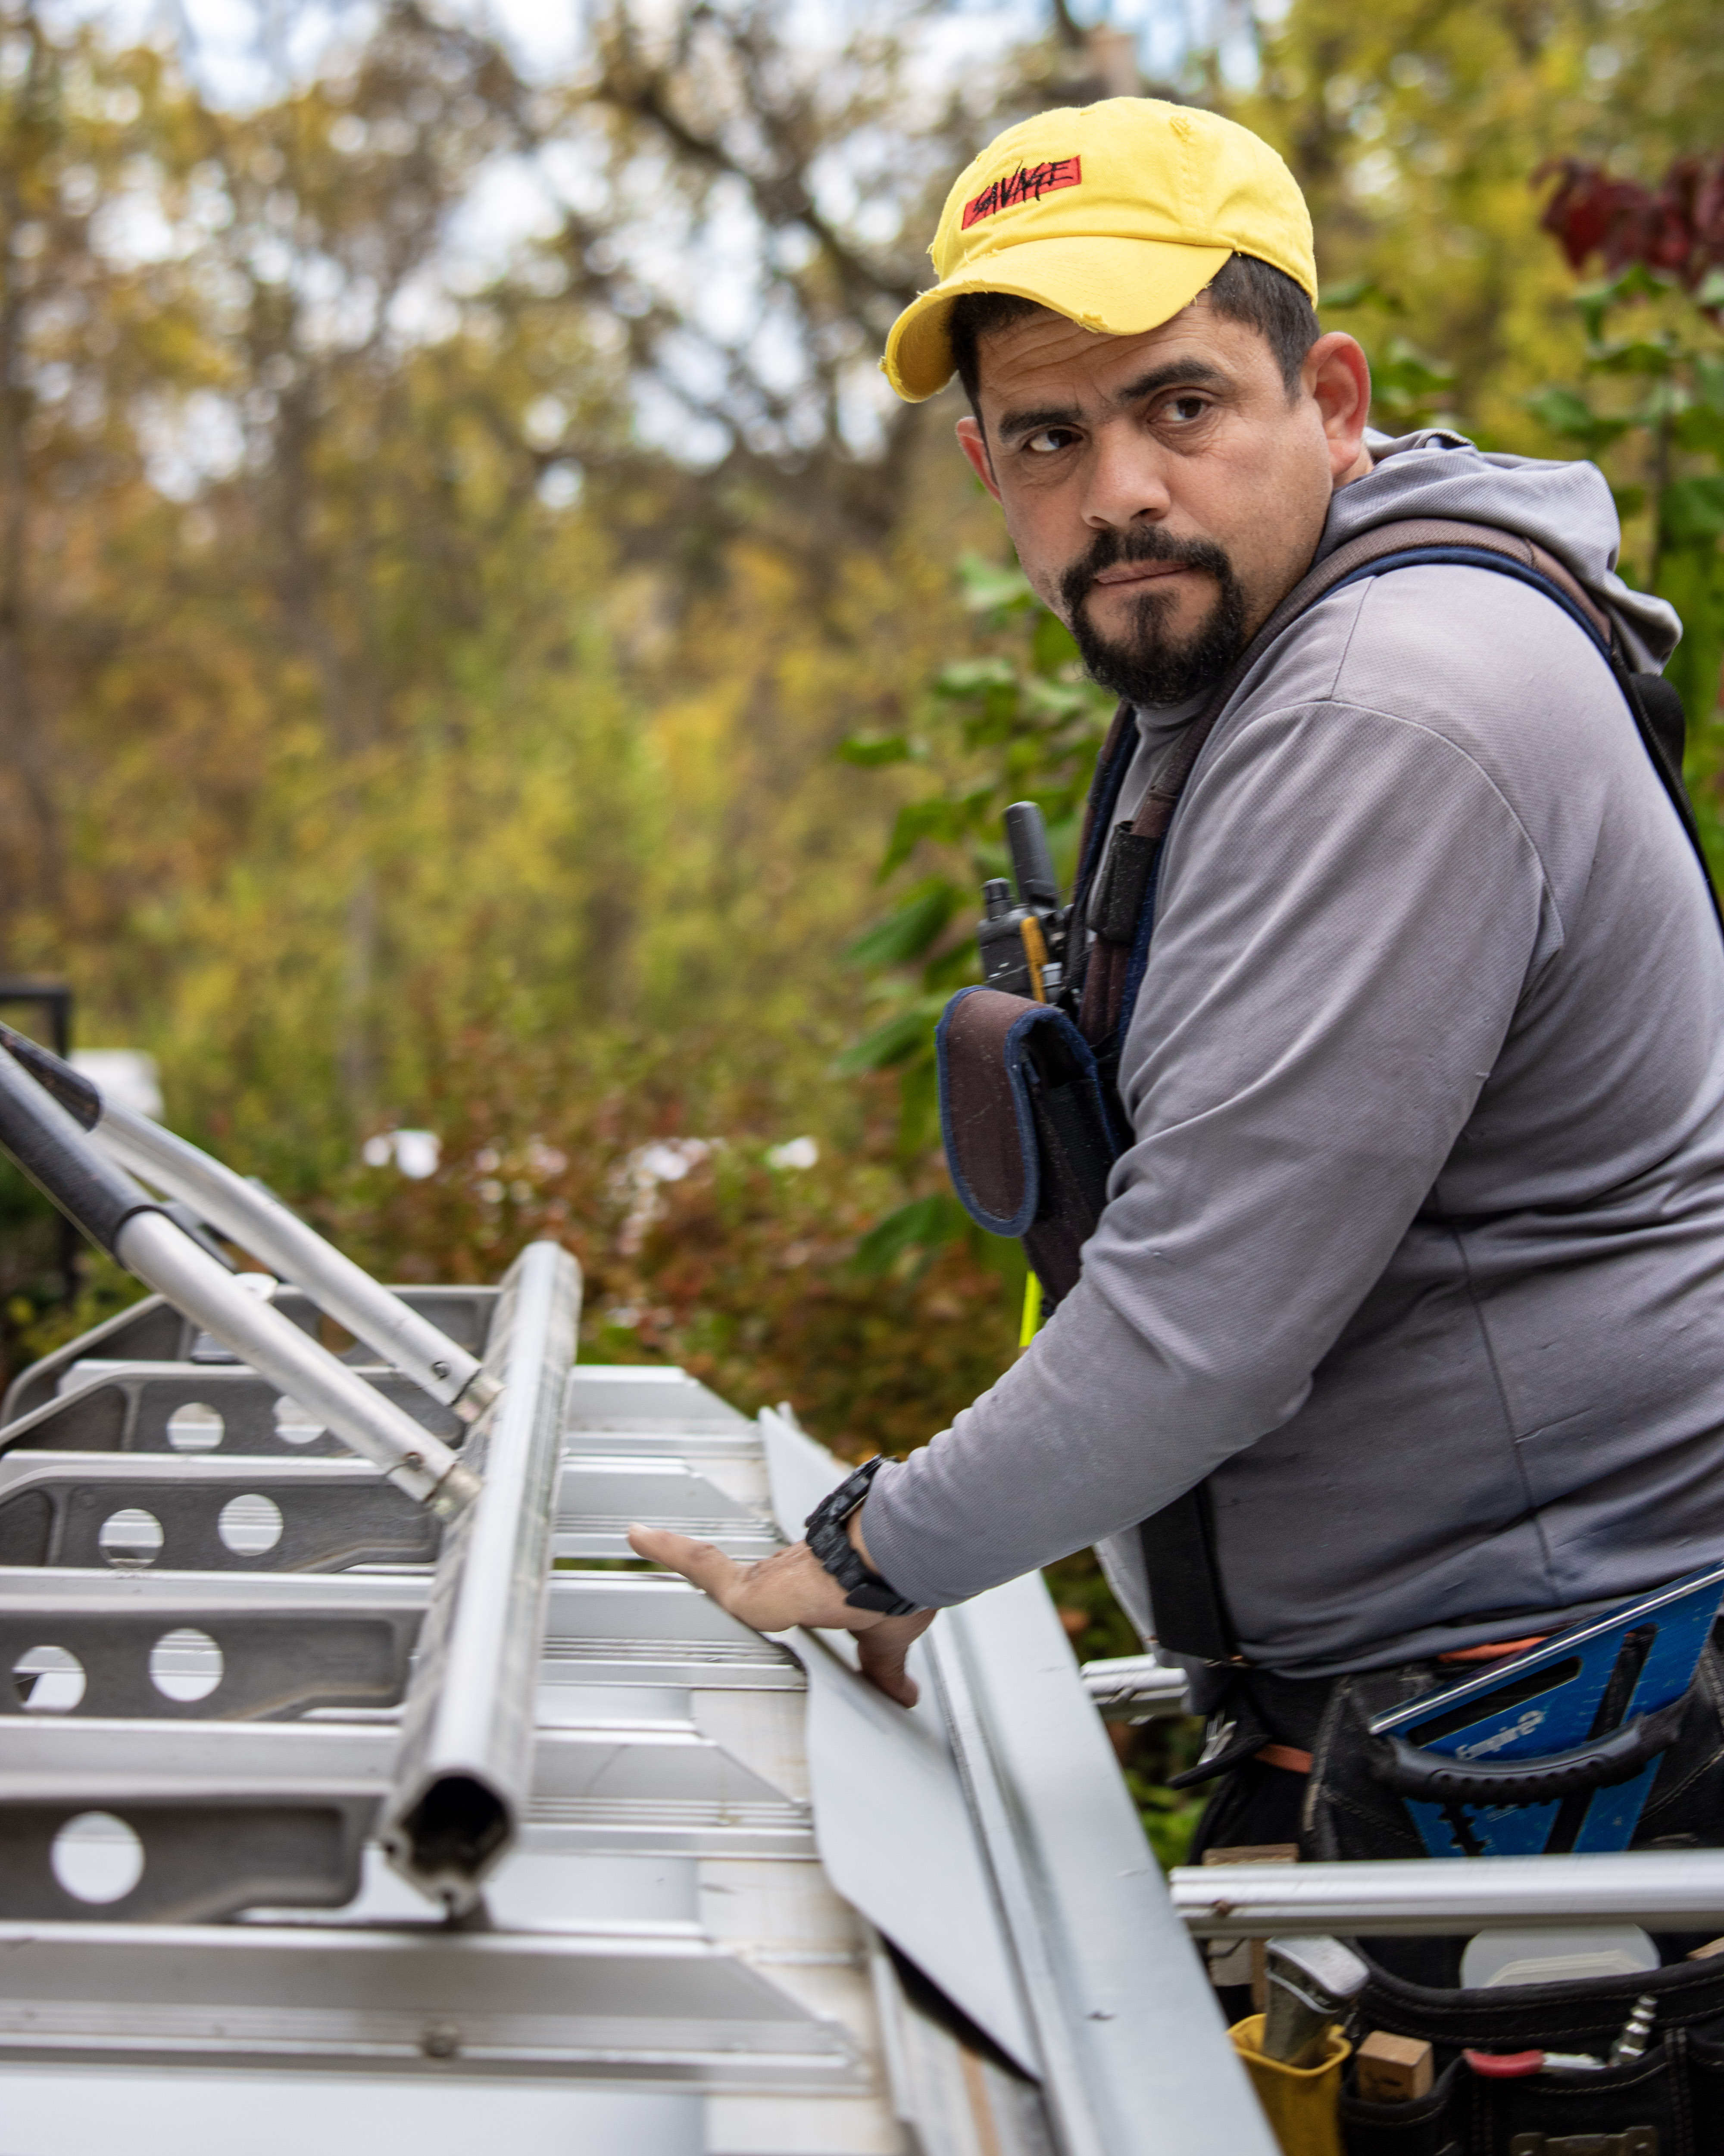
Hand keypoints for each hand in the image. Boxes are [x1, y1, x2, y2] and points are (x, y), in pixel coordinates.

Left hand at [626, 1524, 934, 1705]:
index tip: (763, 1589)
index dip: (774, 1589)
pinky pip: (700, 1564)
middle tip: (677, 1553)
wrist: (890, 1566)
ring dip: (679, 1553)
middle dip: (716, 1574)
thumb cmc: (893, 1587)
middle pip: (744, 1579)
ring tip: (646, 1538)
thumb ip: (883, 1668)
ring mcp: (768, 1581)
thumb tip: (903, 1693)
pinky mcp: (750, 1592)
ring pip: (714, 1568)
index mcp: (819, 1589)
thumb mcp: (883, 1640)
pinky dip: (668, 1549)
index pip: (787, 1589)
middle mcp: (790, 1577)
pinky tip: (639, 1535)